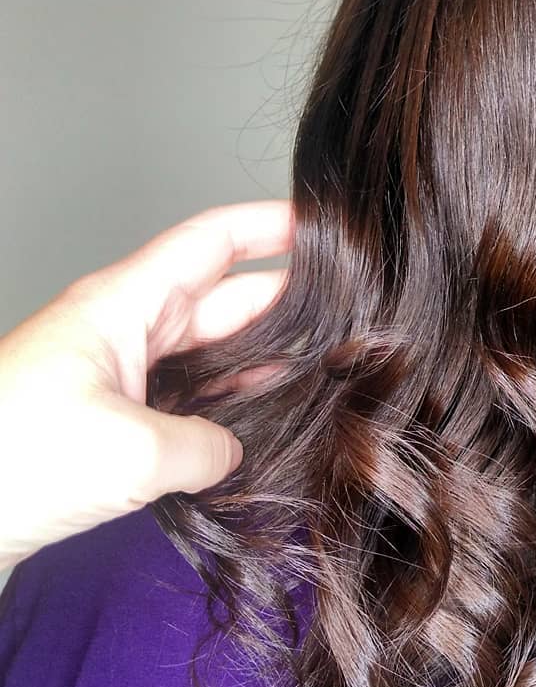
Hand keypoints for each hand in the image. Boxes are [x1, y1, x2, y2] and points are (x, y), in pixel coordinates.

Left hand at [0, 200, 292, 567]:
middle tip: (351, 317)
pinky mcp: (107, 422)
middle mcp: (123, 331)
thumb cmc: (15, 459)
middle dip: (286, 303)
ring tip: (326, 369)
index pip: (210, 243)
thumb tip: (233, 451)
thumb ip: (208, 445)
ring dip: (262, 360)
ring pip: (206, 353)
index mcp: (123, 306)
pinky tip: (263, 423)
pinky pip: (184, 399)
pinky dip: (226, 405)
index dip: (270, 227)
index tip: (324, 227)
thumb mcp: (133, 451)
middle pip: (221, 299)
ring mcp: (115, 376)